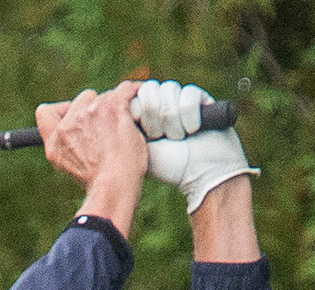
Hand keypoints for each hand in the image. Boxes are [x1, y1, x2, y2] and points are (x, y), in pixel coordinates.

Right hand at [36, 84, 147, 235]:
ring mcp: (90, 112)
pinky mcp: (113, 107)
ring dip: (115, 109)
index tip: (75, 117)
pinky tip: (138, 97)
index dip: (62, 111)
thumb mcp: (70, 169)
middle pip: (82, 100)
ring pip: (106, 97)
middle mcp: (69, 123)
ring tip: (126, 128)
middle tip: (109, 128)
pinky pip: (126, 90)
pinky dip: (134, 92)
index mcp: (55, 140)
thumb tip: (83, 142)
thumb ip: (69, 149)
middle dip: (95, 110)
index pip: (45, 112)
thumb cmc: (98, 184)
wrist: (113, 186)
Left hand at [130, 79, 257, 214]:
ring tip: (179, 138)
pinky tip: (193, 130)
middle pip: (150, 89)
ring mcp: (181, 99)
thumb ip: (123, 126)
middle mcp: (163, 102)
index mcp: (145, 113)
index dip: (138, 112)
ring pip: (169, 89)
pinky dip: (189, 116)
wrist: (202, 175)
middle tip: (161, 138)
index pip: (133, 94)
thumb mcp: (137, 147)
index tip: (144, 134)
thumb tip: (112, 104)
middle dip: (154, 117)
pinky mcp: (202, 98)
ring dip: (172, 120)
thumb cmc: (169, 166)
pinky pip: (188, 95)